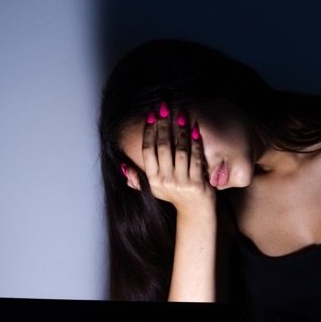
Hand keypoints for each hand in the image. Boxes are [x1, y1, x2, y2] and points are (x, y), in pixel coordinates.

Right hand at [127, 102, 215, 216]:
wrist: (195, 214)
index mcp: (153, 180)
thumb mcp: (154, 190)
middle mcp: (165, 181)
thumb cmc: (175, 198)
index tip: (151, 115)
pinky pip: (196, 158)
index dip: (149, 131)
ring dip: (180, 130)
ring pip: (180, 151)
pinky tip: (194, 129)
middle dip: (163, 125)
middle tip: (164, 107)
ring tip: (181, 114)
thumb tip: (123, 167)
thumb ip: (138, 180)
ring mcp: (181, 183)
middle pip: (163, 147)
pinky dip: (196, 143)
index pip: (148, 151)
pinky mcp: (197, 183)